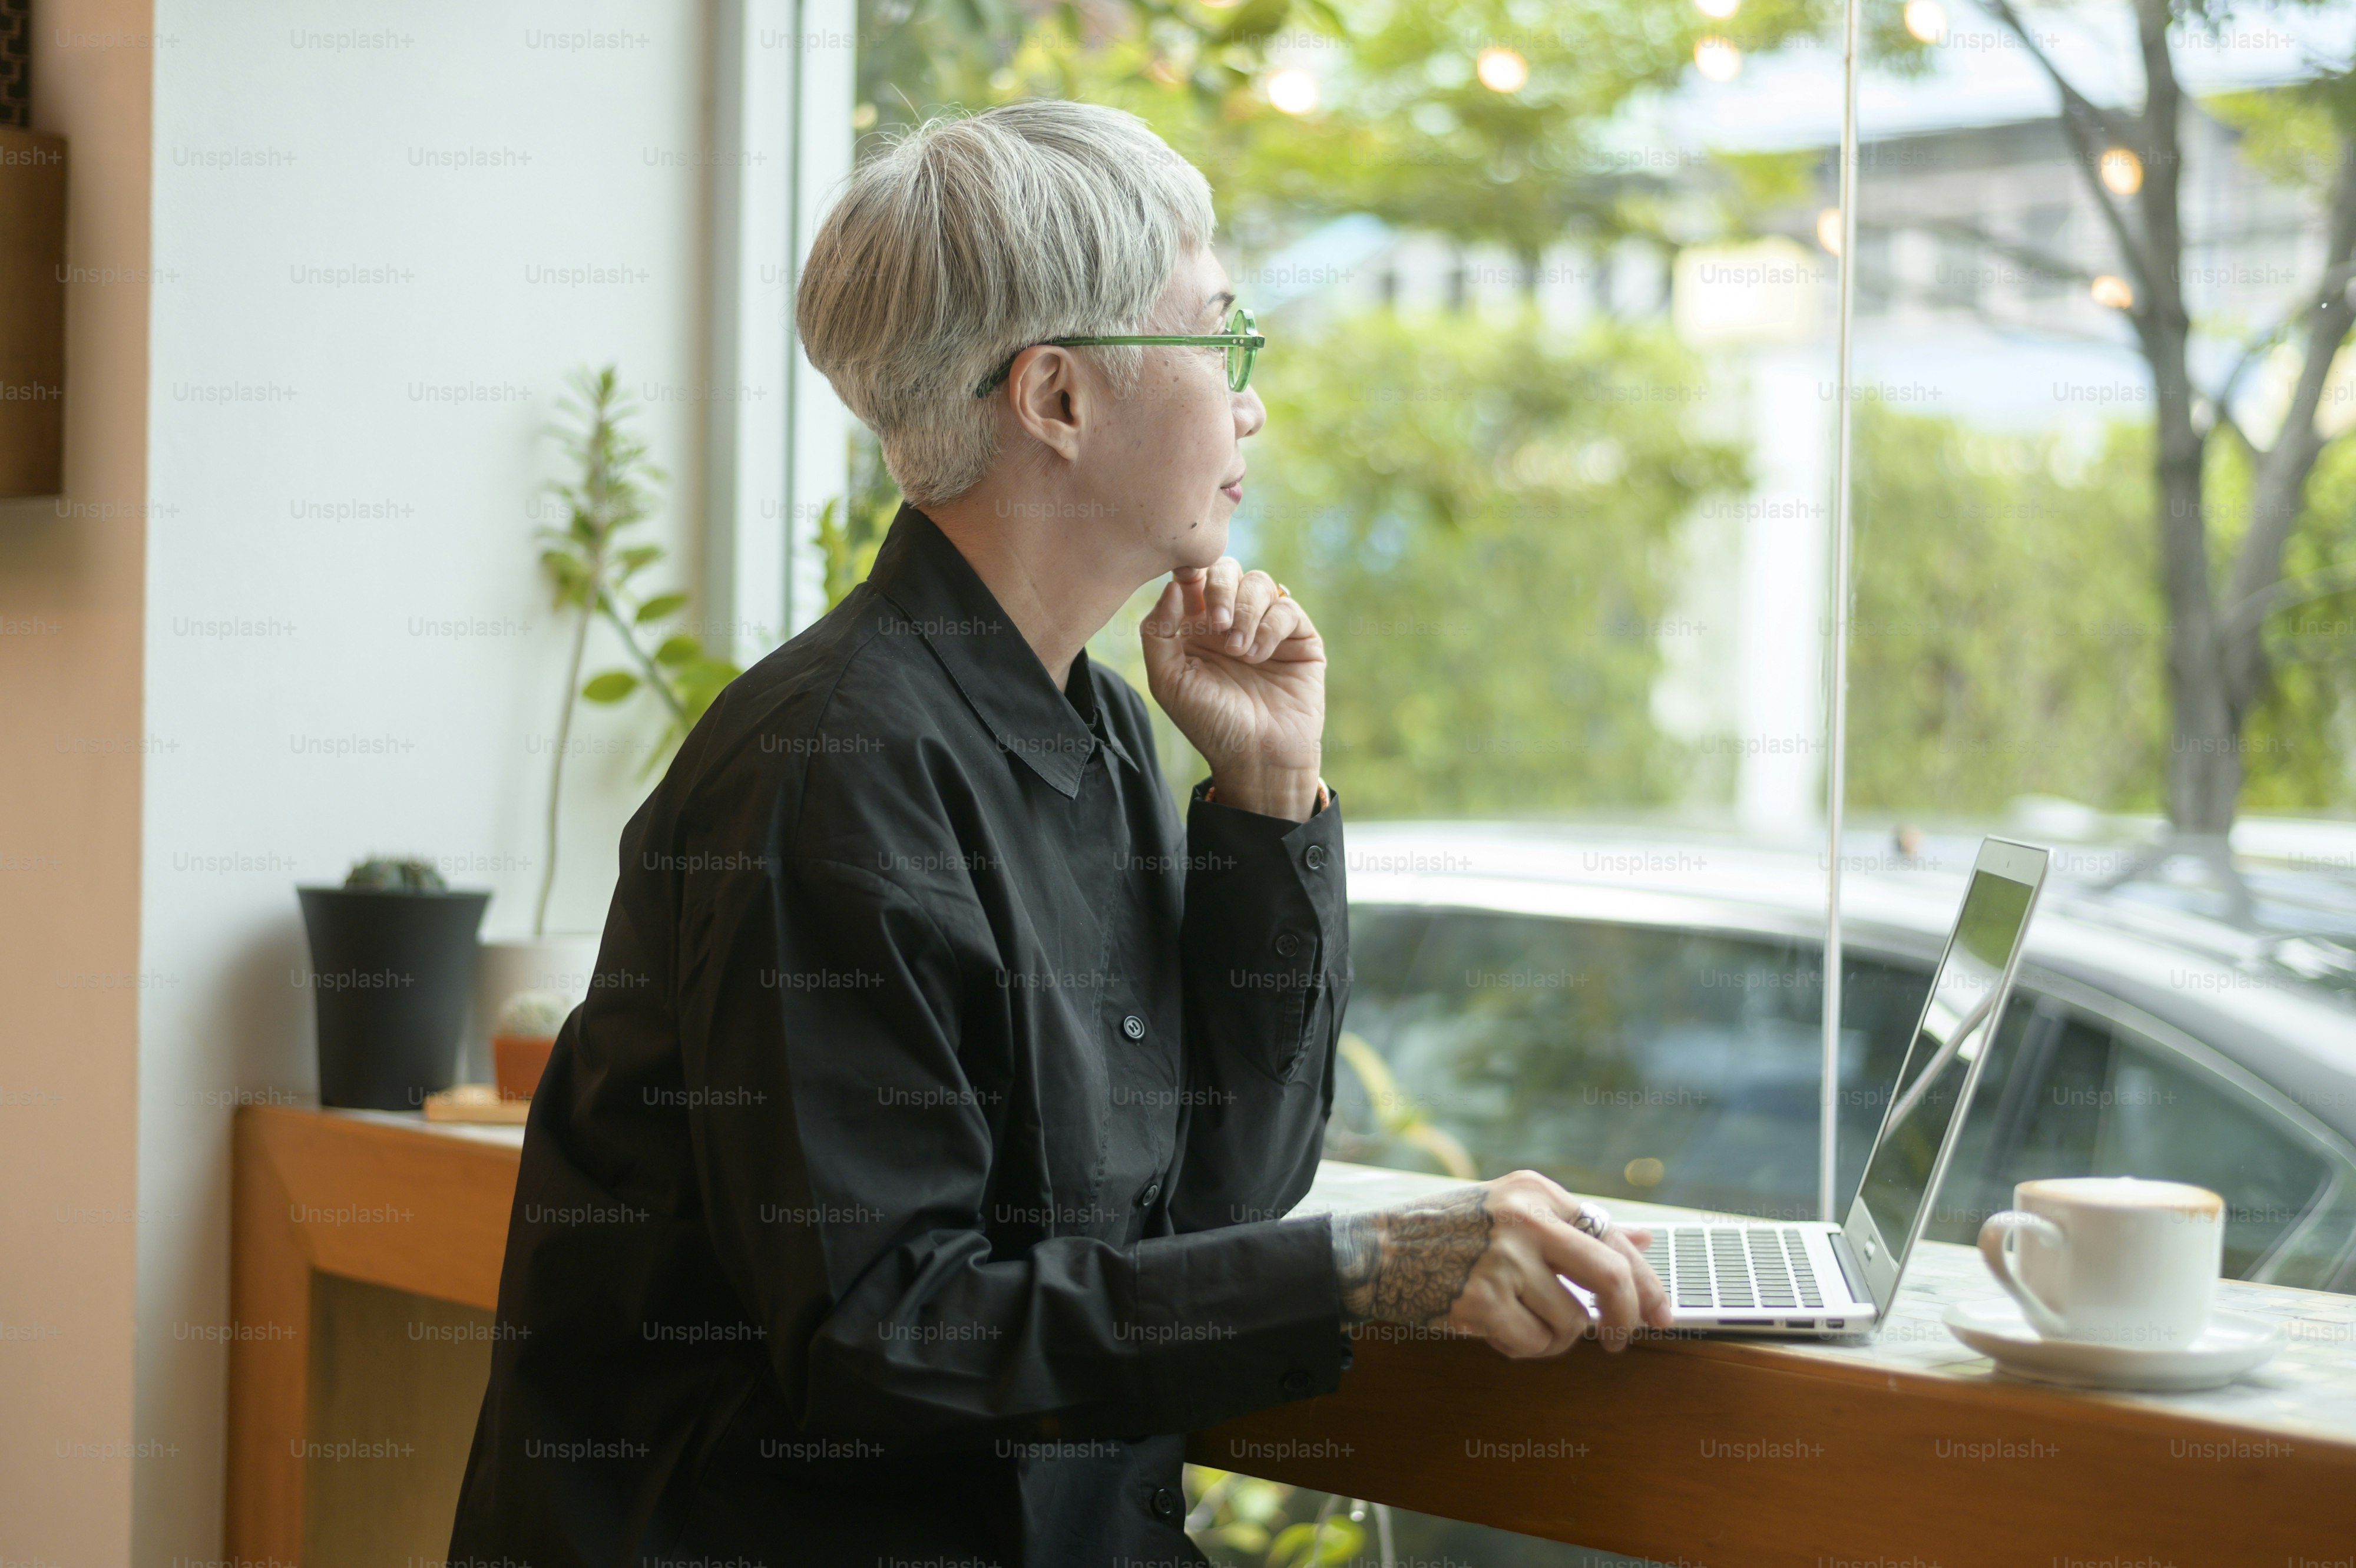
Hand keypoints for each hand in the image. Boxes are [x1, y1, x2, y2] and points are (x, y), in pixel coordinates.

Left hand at [1140, 559, 1323, 819]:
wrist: (1257, 757)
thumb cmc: (1210, 723)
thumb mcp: (1168, 681)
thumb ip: (1157, 632)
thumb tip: (1170, 586)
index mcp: (1196, 626)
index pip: (1193, 577)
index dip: (1189, 570)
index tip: (1185, 581)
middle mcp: (1231, 620)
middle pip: (1227, 569)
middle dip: (1221, 587)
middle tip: (1217, 624)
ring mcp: (1266, 626)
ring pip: (1259, 582)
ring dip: (1245, 611)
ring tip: (1239, 651)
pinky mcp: (1299, 637)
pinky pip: (1286, 607)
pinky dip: (1270, 627)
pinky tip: (1258, 657)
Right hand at [1330, 1171, 1673, 1357]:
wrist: (1374, 1251)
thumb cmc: (1447, 1234)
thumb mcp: (1512, 1212)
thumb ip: (1576, 1227)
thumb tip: (1644, 1240)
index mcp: (1535, 1191)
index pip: (1613, 1235)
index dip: (1647, 1281)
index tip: (1660, 1313)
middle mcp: (1524, 1219)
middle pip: (1610, 1276)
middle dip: (1625, 1318)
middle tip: (1617, 1340)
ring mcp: (1502, 1260)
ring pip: (1571, 1322)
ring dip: (1556, 1337)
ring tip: (1523, 1322)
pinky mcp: (1481, 1301)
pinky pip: (1534, 1344)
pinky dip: (1525, 1348)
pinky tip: (1499, 1330)